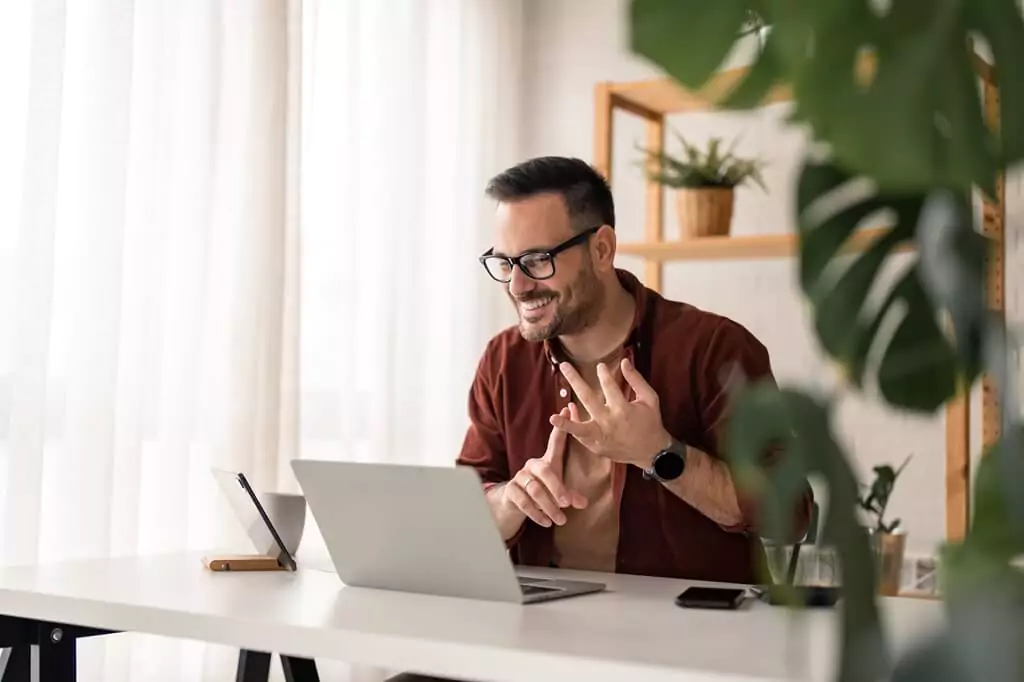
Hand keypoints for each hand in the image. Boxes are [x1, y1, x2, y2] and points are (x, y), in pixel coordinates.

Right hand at [501, 407, 587, 527]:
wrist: (512, 504)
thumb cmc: (541, 492)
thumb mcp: (557, 492)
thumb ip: (570, 495)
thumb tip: (583, 503)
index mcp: (546, 461)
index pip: (555, 442)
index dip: (561, 427)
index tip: (567, 409)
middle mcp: (532, 465)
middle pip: (545, 470)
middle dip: (557, 487)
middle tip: (568, 503)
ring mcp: (520, 477)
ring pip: (534, 489)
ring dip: (549, 506)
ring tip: (560, 519)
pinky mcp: (510, 490)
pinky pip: (523, 501)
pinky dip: (536, 513)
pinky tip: (545, 522)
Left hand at [550, 358, 670, 467]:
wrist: (652, 452)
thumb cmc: (651, 422)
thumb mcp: (650, 399)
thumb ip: (636, 380)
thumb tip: (624, 361)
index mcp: (623, 409)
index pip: (609, 386)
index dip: (603, 374)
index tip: (599, 366)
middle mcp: (609, 422)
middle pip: (587, 398)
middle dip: (575, 380)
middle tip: (565, 366)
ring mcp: (601, 436)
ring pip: (579, 428)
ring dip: (566, 422)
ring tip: (552, 417)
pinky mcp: (597, 446)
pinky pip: (581, 436)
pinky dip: (572, 426)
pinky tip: (565, 413)